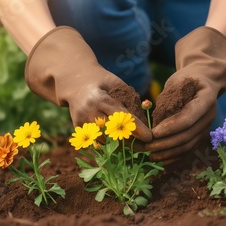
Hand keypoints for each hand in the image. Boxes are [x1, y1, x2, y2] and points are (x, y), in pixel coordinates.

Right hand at [25, 26, 151, 141]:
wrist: (75, 81)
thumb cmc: (101, 81)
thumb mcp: (117, 84)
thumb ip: (130, 100)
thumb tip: (145, 120)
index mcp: (100, 99)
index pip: (122, 118)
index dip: (137, 129)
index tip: (150, 136)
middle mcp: (89, 112)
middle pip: (113, 133)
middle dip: (131, 141)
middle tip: (145, 144)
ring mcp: (81, 121)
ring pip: (105, 140)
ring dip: (121, 144)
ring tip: (135, 144)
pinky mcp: (78, 127)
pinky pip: (97, 140)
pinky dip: (109, 142)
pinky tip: (119, 141)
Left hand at [146, 26, 225, 163]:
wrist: (203, 81)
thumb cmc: (186, 79)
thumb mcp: (177, 81)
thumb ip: (168, 99)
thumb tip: (155, 120)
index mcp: (206, 99)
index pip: (188, 118)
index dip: (170, 128)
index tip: (152, 133)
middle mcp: (209, 116)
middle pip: (187, 135)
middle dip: (165, 144)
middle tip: (146, 147)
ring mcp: (207, 127)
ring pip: (188, 145)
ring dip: (169, 153)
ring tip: (150, 156)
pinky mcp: (201, 135)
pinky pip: (189, 150)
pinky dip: (176, 157)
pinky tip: (162, 162)